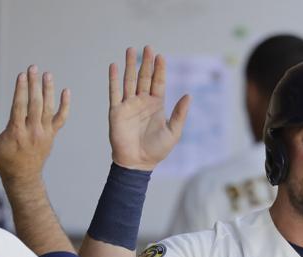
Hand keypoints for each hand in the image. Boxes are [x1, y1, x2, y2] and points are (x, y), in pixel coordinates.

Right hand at [0, 65, 68, 183]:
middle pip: (35, 104)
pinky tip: (66, 91)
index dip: (21, 89)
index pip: (19, 106)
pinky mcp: (52, 135)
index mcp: (16, 132)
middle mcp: (33, 131)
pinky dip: (65, 105)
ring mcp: (45, 133)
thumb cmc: (4, 161)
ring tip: (47, 74)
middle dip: (34, 84)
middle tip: (33, 67)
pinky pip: (61, 118)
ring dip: (48, 90)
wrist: (24, 177)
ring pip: (48, 108)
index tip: (21, 75)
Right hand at [109, 46, 190, 169]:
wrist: (138, 162)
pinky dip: (113, 79)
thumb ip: (179, 114)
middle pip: (144, 78)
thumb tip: (188, 96)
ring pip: (129, 80)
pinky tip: (114, 66)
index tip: (161, 56)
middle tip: (148, 47)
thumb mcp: (173, 132)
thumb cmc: (157, 150)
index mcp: (156, 106)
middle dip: (145, 62)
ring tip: (130, 49)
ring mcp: (129, 105)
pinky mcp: (116, 111)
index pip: (158, 83)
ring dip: (129, 66)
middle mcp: (142, 102)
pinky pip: (114, 92)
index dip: (159, 69)